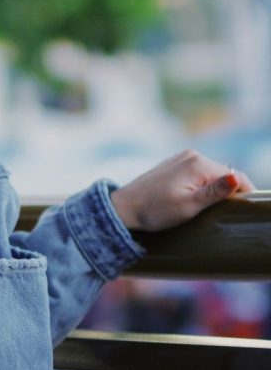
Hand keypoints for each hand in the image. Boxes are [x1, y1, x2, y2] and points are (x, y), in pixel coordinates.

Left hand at [110, 149, 254, 231]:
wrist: (125, 207)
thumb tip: (236, 178)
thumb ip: (215, 192)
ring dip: (215, 190)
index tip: (241, 212)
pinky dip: (202, 186)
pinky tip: (194, 199)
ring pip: (212, 174)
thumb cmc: (156, 210)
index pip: (236, 176)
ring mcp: (182, 158)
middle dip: (228, 192)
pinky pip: (198, 174)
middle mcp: (192, 155)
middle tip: (220, 214)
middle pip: (225, 174)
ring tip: (205, 208)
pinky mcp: (174, 165)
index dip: (244, 194)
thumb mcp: (189, 205)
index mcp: (198, 163)